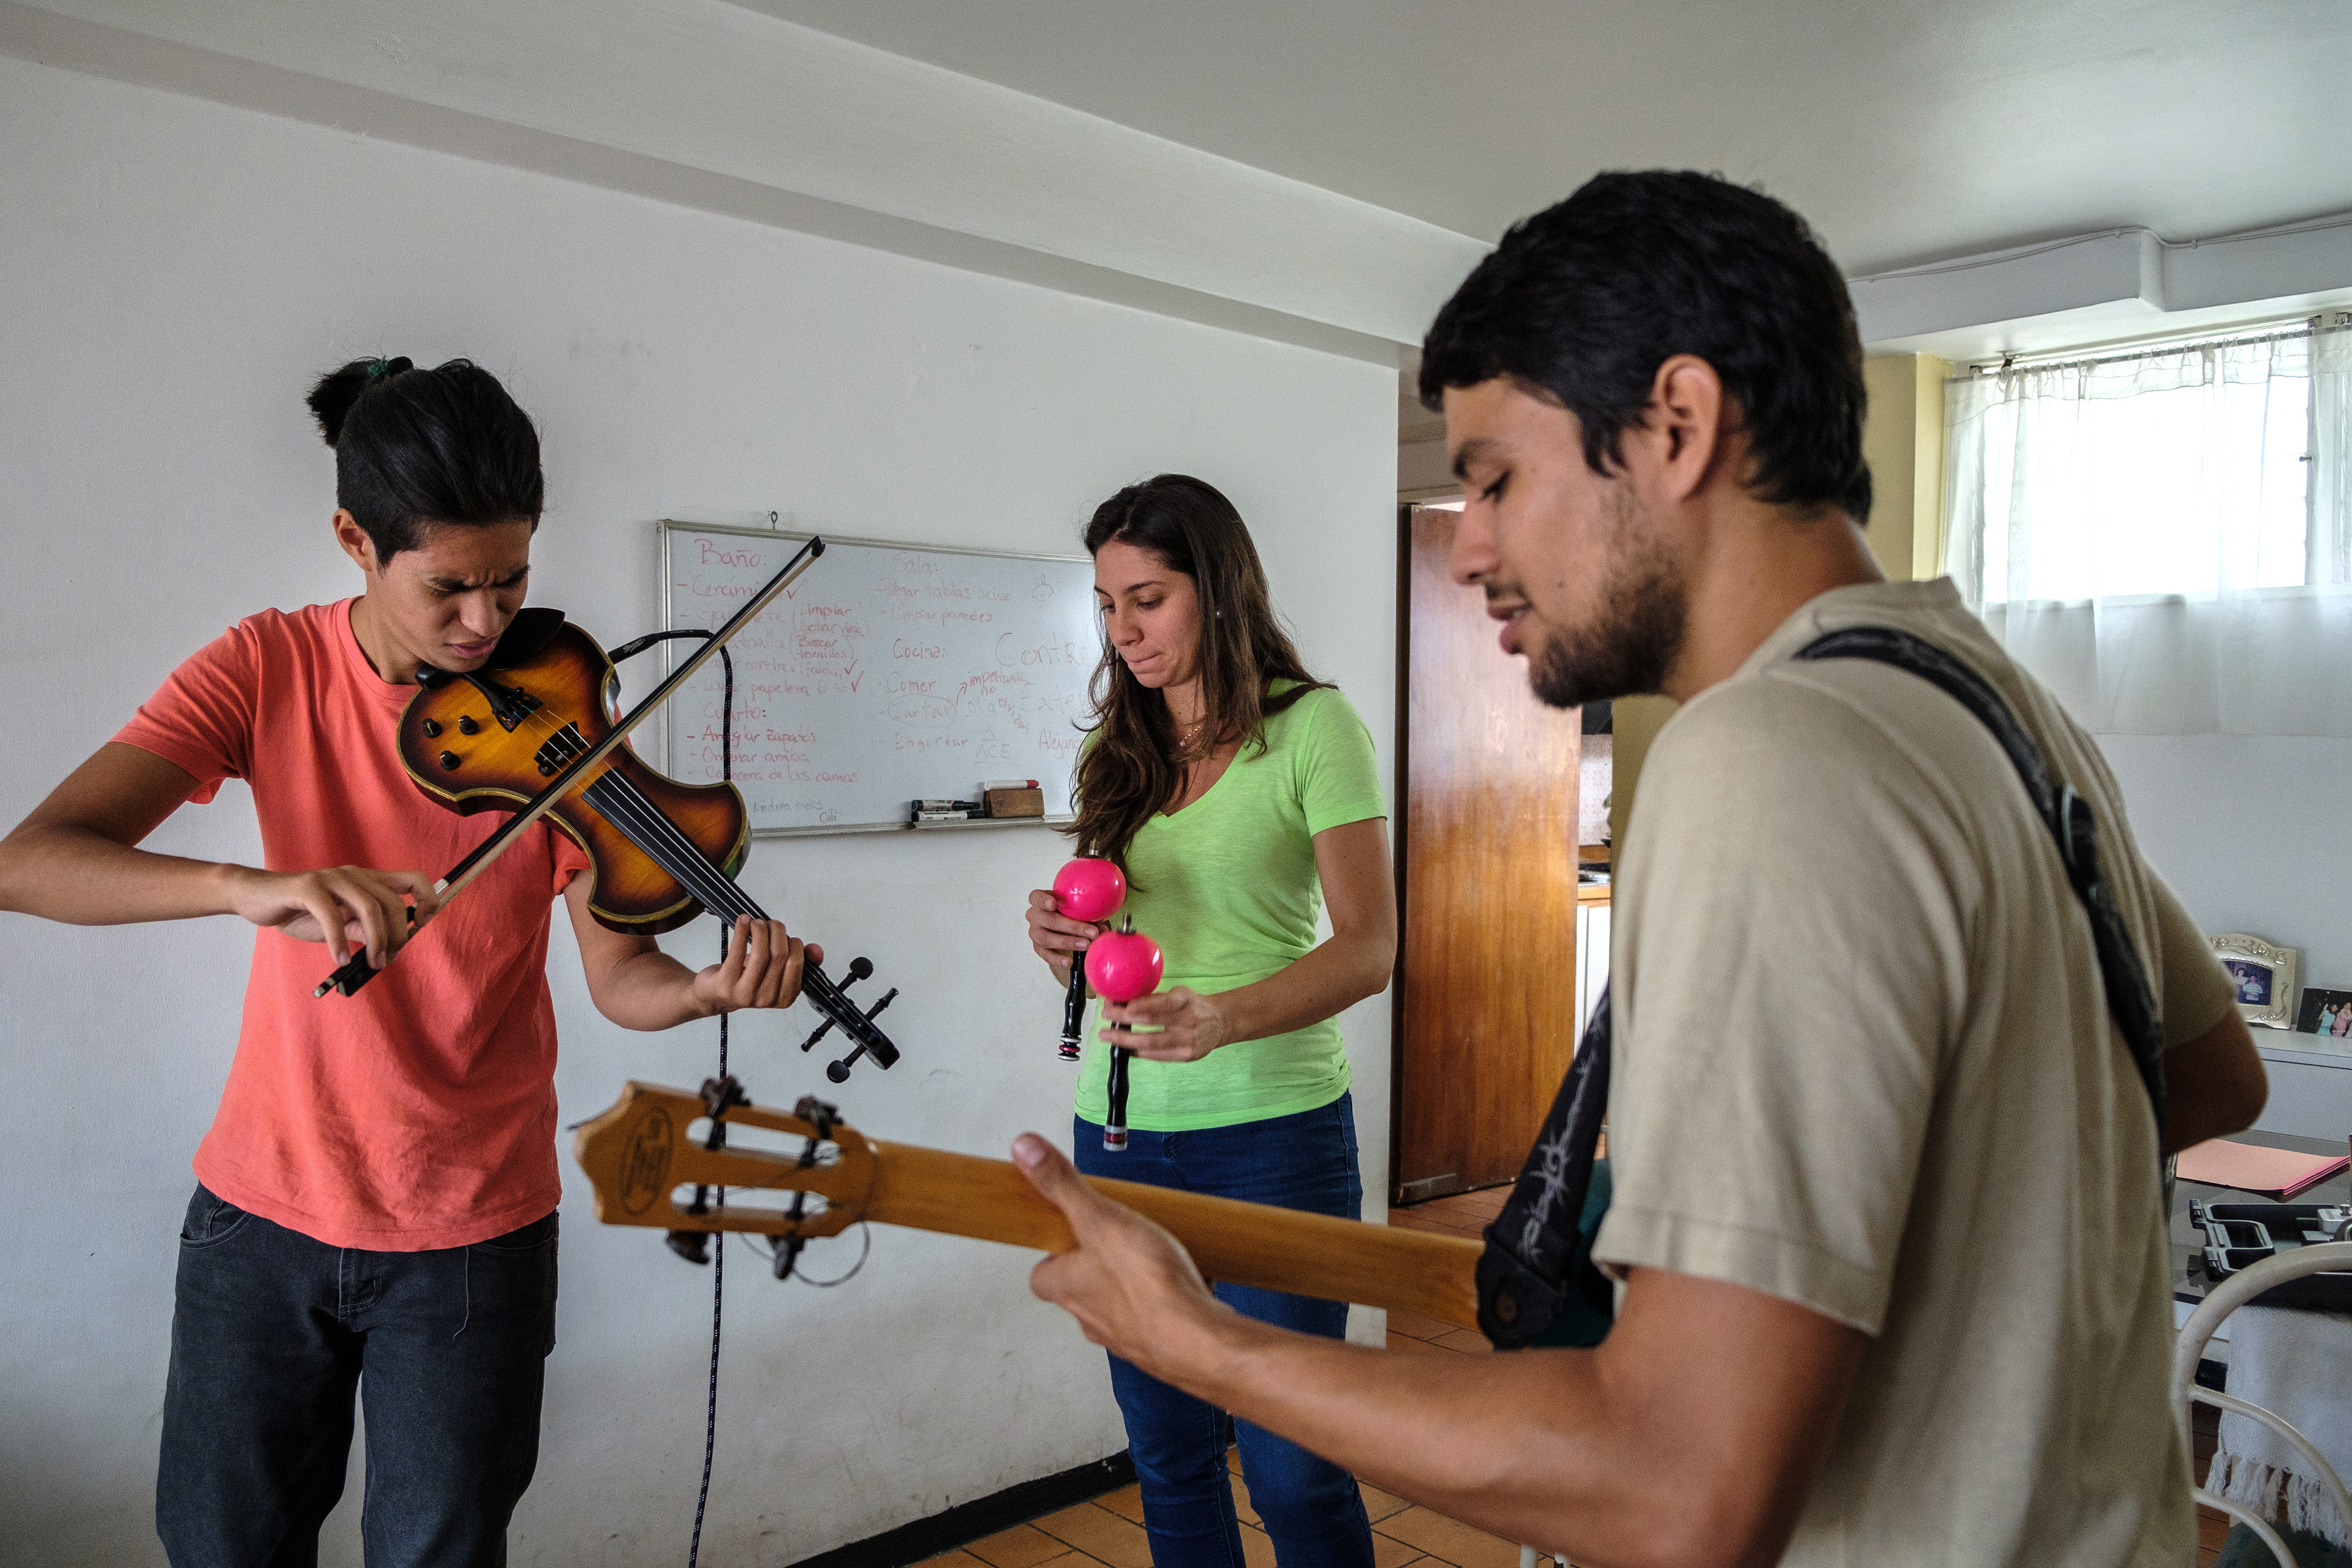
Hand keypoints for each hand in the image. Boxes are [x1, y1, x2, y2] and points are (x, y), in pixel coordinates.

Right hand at [227, 864, 442, 970]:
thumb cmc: (302, 911)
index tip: (422, 925)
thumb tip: (390, 946)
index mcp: (367, 880)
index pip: (413, 879)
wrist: (257, 897)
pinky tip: (339, 958)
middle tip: (386, 959)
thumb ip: (364, 930)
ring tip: (371, 963)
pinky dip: (340, 941)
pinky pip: (332, 916)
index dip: (427, 899)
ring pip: (369, 908)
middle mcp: (354, 875)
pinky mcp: (308, 888)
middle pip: (393, 903)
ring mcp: (332, 879)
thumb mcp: (340, 923)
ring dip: (376, 942)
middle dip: (397, 936)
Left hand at [689, 916, 818, 1014]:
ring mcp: (745, 993)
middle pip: (780, 956)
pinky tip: (743, 922)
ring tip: (757, 923)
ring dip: (761, 930)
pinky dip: (742, 931)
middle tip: (772, 924)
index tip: (787, 936)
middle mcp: (766, 998)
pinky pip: (737, 952)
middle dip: (778, 932)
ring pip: (761, 954)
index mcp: (784, 997)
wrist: (715, 995)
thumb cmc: (747, 980)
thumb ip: (799, 961)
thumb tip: (815, 950)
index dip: (794, 944)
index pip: (797, 964)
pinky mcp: (726, 983)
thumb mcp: (776, 973)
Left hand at [1013, 1132, 1232, 1379]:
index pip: (1042, 1275)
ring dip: (1136, 1283)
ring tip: (1159, 1255)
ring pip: (1122, 1304)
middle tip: (1120, 1238)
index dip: (1053, 1254)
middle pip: (1083, 1288)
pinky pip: (1159, 1315)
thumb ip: (1063, 1185)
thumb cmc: (1146, 1285)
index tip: (1068, 1232)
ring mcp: (1126, 1334)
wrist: (1196, 1340)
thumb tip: (1023, 1149)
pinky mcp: (1160, 1344)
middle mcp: (1090, 1317)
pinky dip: (1169, 1299)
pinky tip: (1189, 1278)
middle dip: (1099, 1266)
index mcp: (1067, 1287)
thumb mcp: (1099, 1218)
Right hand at [1027, 886, 1103, 981]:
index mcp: (1041, 901)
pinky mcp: (1038, 948)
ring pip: (1046, 939)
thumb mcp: (1077, 909)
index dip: (1043, 900)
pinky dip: (1058, 959)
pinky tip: (1069, 961)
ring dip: (1068, 942)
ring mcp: (1035, 932)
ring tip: (1086, 945)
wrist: (1061, 926)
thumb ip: (1089, 915)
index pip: (1035, 897)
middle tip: (1092, 932)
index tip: (1055, 903)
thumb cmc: (1068, 912)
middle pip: (1048, 920)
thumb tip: (1103, 929)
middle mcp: (1035, 916)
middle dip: (1072, 926)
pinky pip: (1046, 954)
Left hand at [1102, 986, 1226, 1061]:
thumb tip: (1122, 1001)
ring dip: (1125, 1040)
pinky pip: (1156, 1055)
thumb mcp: (1179, 994)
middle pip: (1151, 1022)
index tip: (1123, 1007)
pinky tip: (1125, 1048)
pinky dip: (1138, 1052)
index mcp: (1185, 999)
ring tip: (1107, 1036)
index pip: (1162, 1003)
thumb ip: (1155, 998)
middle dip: (1123, 1020)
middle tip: (1105, 1016)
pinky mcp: (1186, 1056)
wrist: (1220, 1023)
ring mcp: (1188, 1040)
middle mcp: (1188, 1019)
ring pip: (1150, 1043)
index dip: (1142, 1005)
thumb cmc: (1193, 1005)